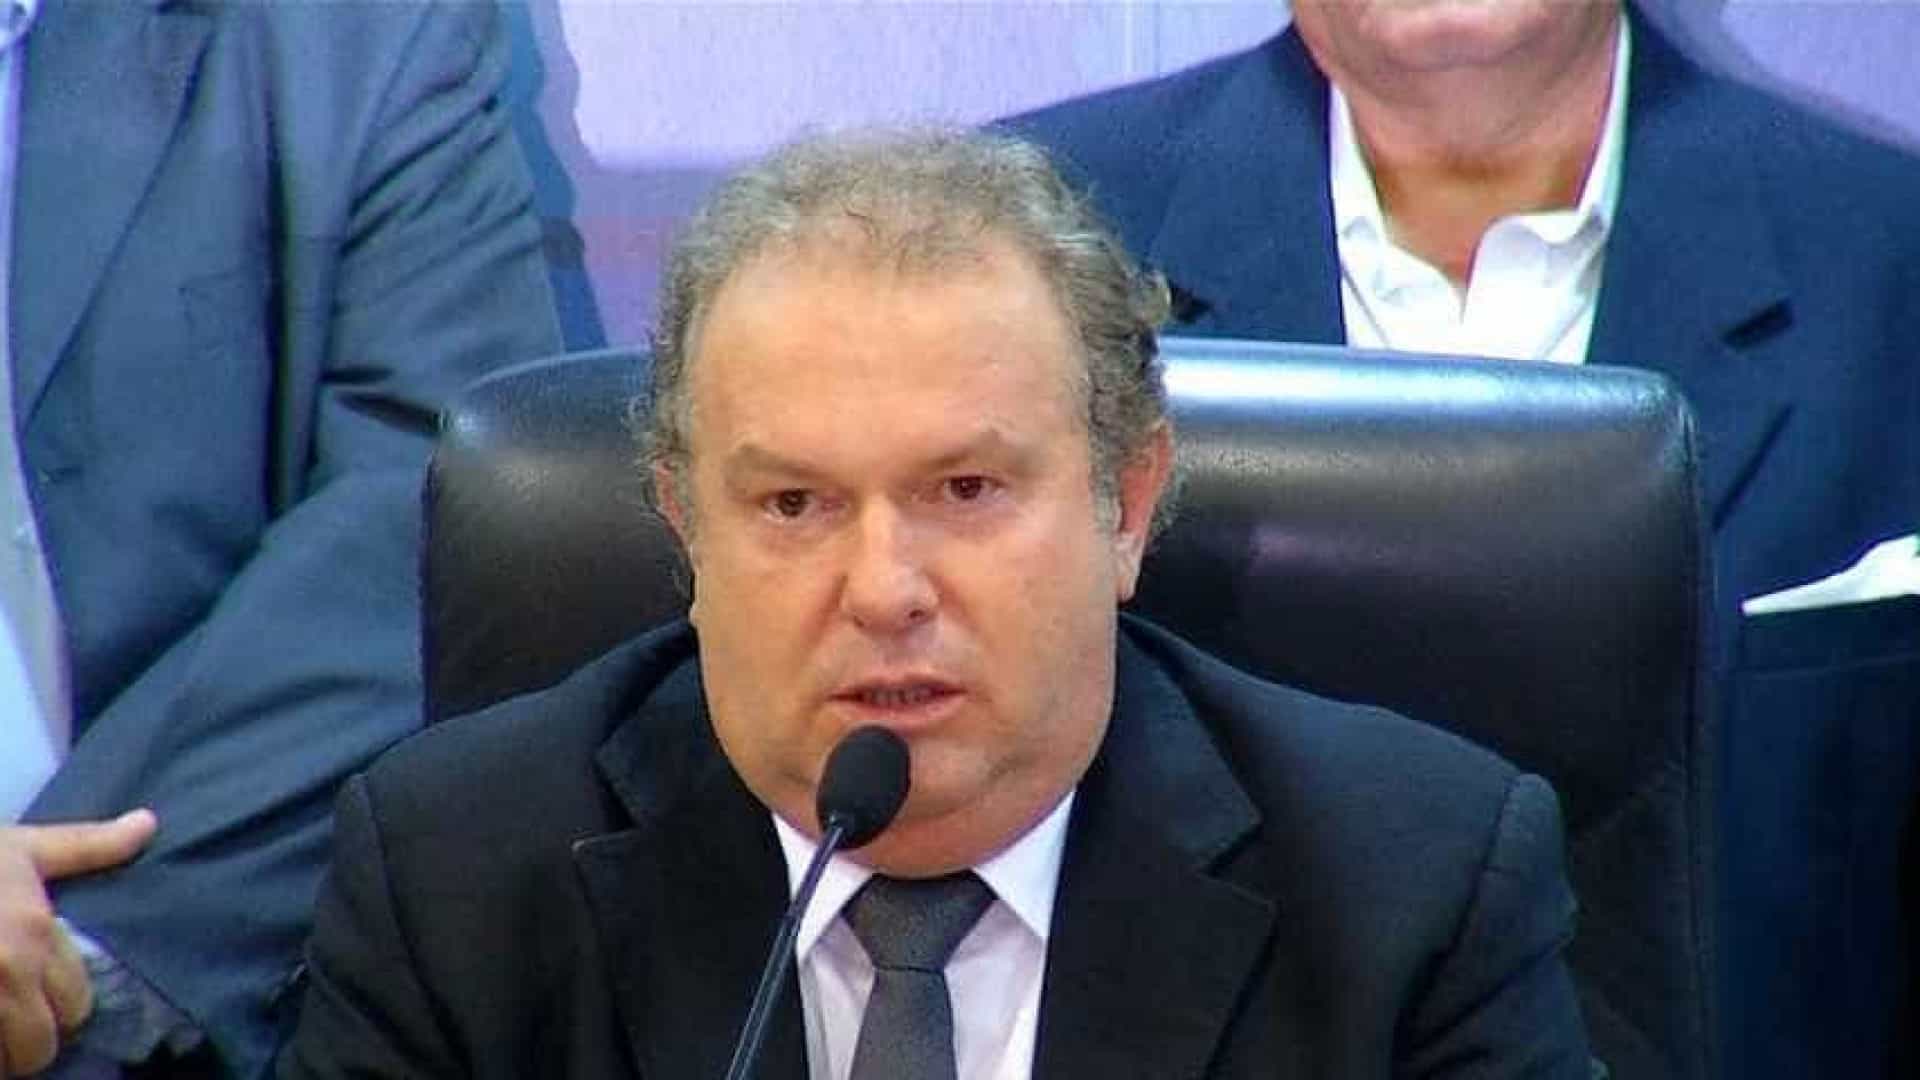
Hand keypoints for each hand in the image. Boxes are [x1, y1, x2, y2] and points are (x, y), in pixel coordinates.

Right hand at [0, 810, 156, 1077]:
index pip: (76, 1004)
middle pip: (39, 1046)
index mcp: (34, 935)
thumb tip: (149, 824)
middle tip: (13, 1016)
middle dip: (29, 1038)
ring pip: (3, 1064)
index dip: (61, 1003)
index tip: (41, 992)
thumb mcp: (20, 847)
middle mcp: (5, 974)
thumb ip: (86, 846)